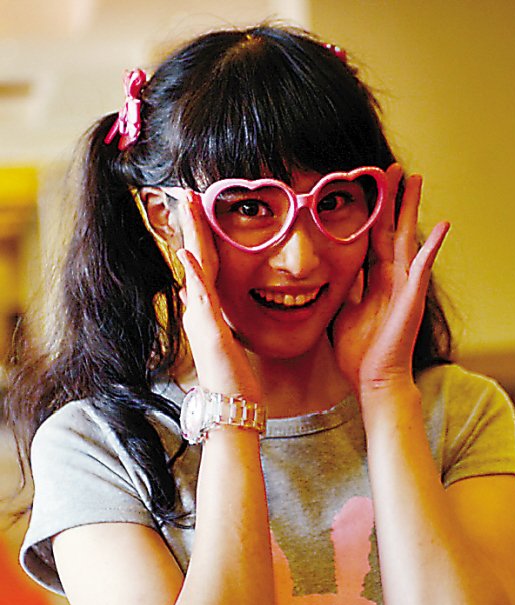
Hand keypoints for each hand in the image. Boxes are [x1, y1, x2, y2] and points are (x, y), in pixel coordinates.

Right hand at [175, 192, 261, 401]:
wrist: (231, 406)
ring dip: (190, 236)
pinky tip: (186, 253)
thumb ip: (215, 317)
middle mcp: (199, 310)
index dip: (199, 234)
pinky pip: (199, 298)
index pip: (203, 263)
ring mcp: (201, 320)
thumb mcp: (226, 339)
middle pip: (195, 257)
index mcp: (207, 309)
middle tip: (185, 191)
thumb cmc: (233, 378)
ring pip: (194, 269)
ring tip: (185, 205)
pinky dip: (193, 275)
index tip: (197, 205)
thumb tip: (199, 298)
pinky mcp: (208, 333)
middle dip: (190, 223)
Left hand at [333, 164, 449, 395]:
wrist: (373, 381)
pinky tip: (443, 224)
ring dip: (412, 208)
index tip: (365, 187)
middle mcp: (391, 278)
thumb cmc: (359, 353)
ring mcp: (404, 286)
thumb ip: (341, 290)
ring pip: (409, 238)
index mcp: (373, 281)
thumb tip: (326, 274)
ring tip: (417, 178)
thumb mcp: (341, 313)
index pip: (370, 238)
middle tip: (391, 168)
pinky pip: (423, 267)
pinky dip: (433, 246)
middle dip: (391, 199)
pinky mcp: (412, 298)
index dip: (368, 213)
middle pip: (391, 229)